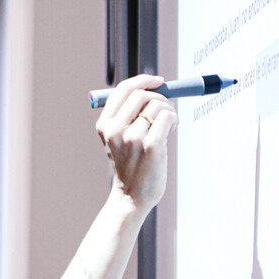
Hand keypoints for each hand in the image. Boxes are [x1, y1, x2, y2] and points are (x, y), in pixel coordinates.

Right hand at [95, 74, 176, 210]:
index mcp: (105, 125)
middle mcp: (115, 130)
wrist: (131, 198)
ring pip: (158, 106)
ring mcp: (133, 138)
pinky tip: (171, 131)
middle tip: (166, 109)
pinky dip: (173, 120)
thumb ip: (129, 115)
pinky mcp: (151, 146)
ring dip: (169, 112)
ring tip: (168, 126)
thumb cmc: (130, 166)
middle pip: (142, 95)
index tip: (158, 80)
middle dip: (160, 97)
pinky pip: (168, 117)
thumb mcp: (120, 139)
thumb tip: (156, 88)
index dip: (143, 80)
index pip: (123, 90)